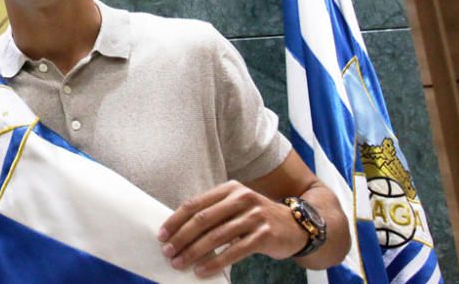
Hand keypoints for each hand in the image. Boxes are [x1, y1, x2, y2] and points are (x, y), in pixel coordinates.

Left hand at [157, 181, 307, 277]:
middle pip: (203, 219)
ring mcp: (254, 216)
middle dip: (182, 237)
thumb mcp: (237, 206)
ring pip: (216, 237)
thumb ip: (214, 212)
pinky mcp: (264, 235)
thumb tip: (180, 231)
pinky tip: (202, 271)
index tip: (162, 234)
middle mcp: (242, 198)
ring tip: (180, 263)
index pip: (195, 204)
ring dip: (194, 252)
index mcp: (230, 188)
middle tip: (168, 251)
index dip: (176, 220)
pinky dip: (215, 262)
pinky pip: (234, 251)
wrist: (296, 226)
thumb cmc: (257, 217)